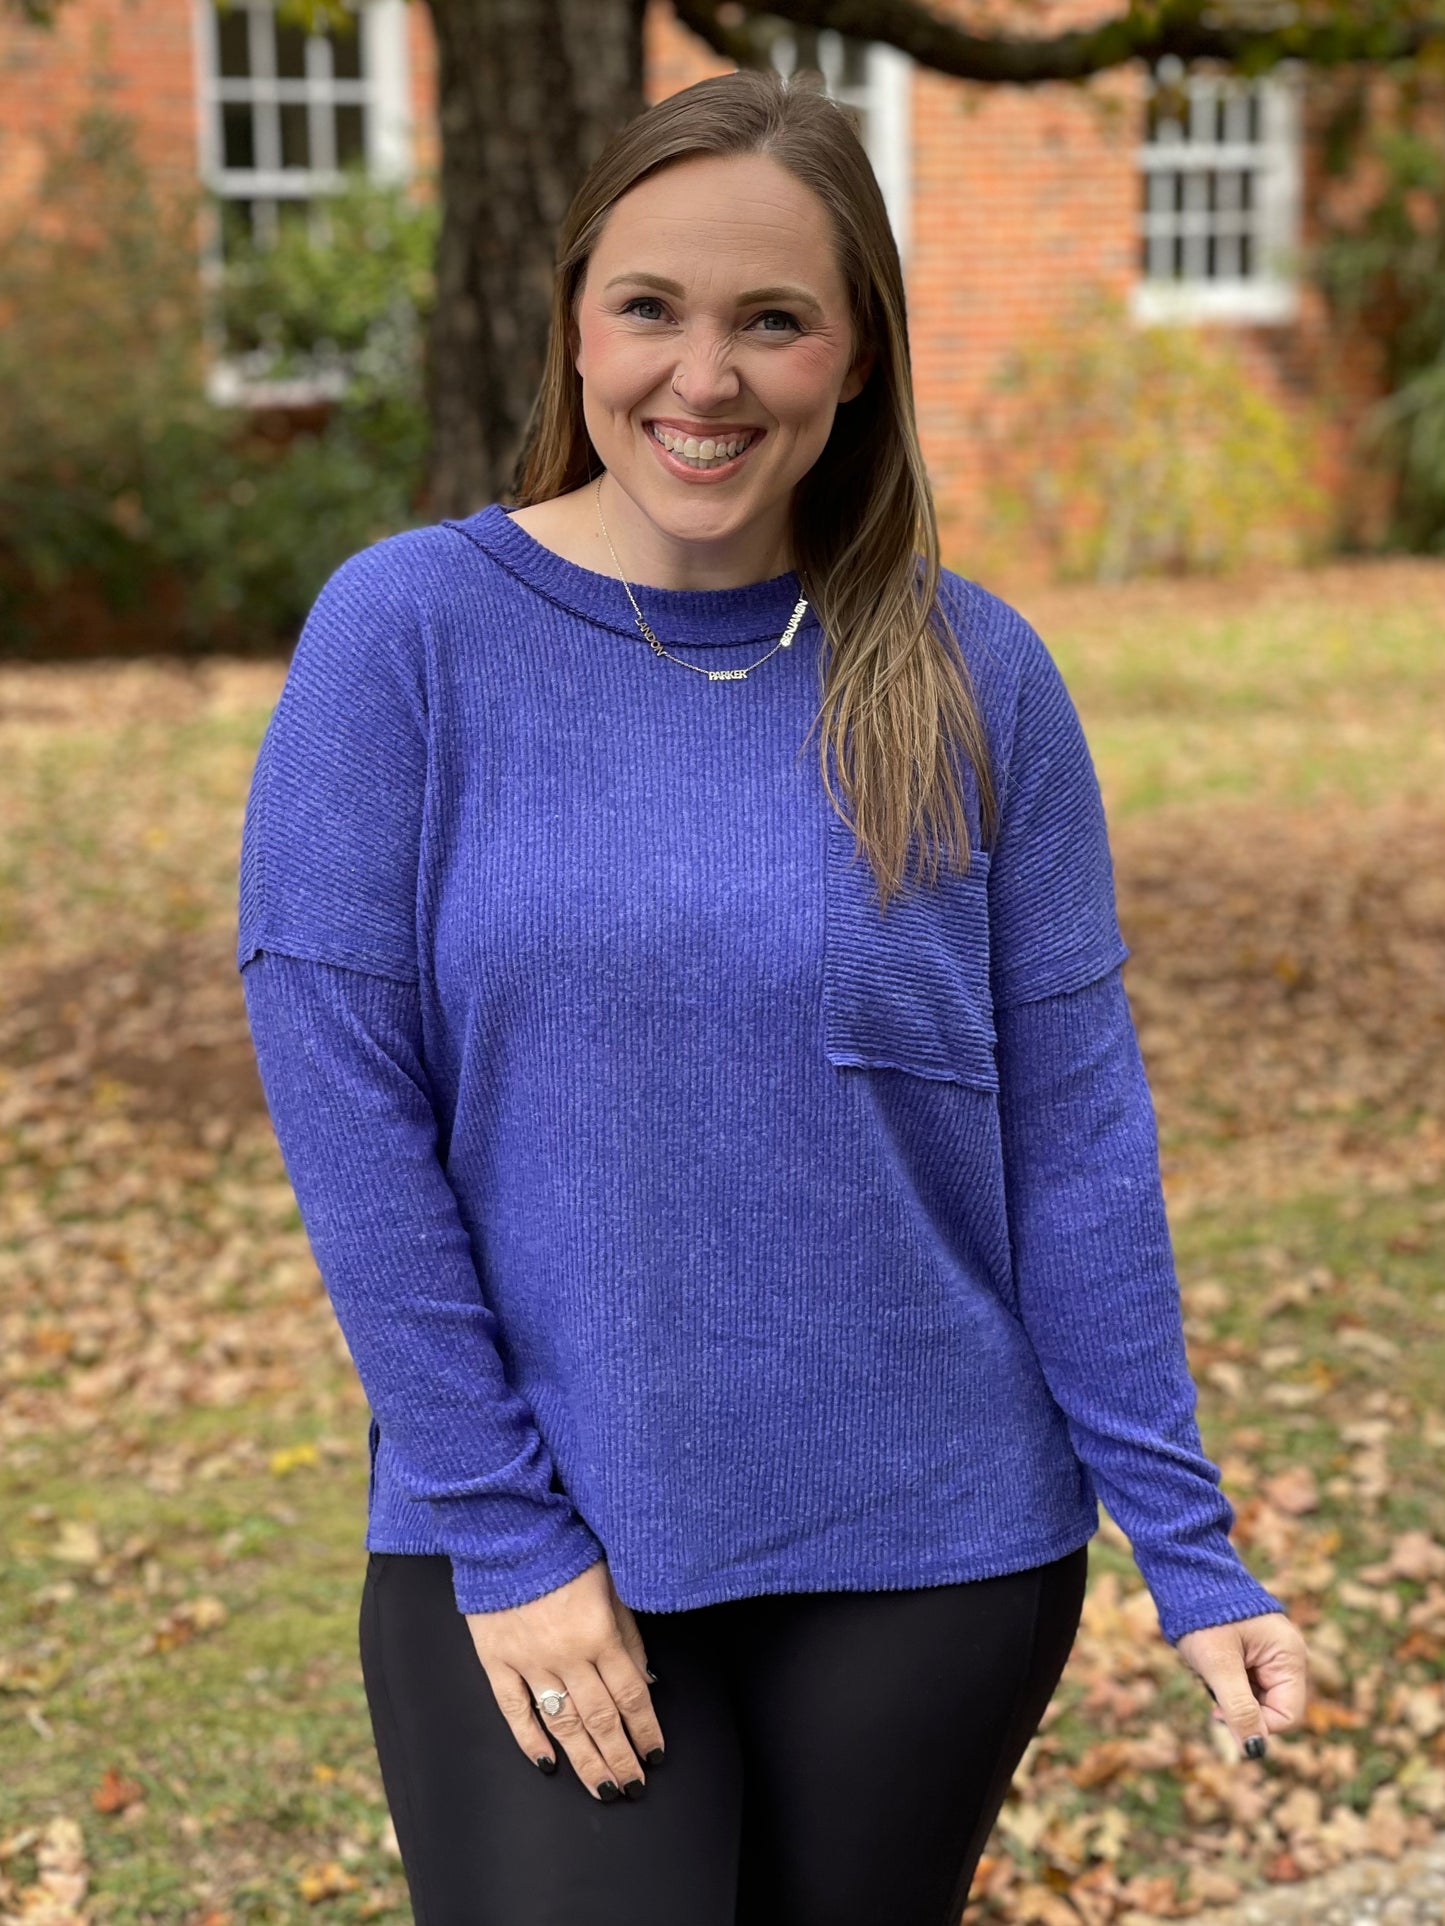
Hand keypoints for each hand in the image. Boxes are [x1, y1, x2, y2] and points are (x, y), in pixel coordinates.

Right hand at [464, 1557, 664, 1800]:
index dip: (645, 1729)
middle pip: (600, 1718)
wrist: (507, 1530)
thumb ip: (628, 1634)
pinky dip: (530, 1739)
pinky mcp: (496, 1660)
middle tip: (633, 1786)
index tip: (656, 1754)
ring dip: (585, 1759)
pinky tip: (548, 1763)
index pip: (630, 1695)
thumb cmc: (567, 1551)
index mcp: (599, 1633)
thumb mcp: (612, 1584)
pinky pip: (514, 1710)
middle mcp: (566, 1654)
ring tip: (603, 1788)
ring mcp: (529, 1661)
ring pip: (562, 1723)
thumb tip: (645, 1680)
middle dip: (620, 1757)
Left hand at [1174, 1611, 1309, 1758]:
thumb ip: (1239, 1708)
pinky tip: (1211, 1658)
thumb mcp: (1218, 1666)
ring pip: (1256, 1695)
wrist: (1186, 1572)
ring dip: (1230, 1691)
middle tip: (1210, 1684)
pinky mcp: (1255, 1648)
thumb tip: (1255, 1751)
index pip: (1287, 1715)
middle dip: (1239, 1703)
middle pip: (1272, 1706)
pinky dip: (1226, 1677)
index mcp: (1290, 1656)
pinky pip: (1246, 1679)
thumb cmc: (1203, 1617)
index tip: (1218, 1710)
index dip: (1256, 1724)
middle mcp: (1287, 1655)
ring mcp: (1271, 1651)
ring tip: (1209, 1664)